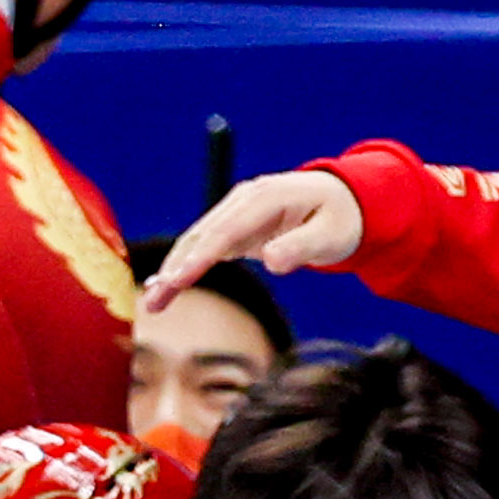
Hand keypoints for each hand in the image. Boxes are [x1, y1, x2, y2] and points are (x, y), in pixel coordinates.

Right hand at [139, 169, 361, 307]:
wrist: (345, 201)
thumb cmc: (341, 219)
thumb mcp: (330, 235)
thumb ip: (301, 247)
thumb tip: (271, 262)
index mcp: (266, 197)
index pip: (226, 231)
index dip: (200, 256)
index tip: (177, 280)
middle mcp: (245, 199)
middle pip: (202, 235)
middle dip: (175, 268)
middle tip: (153, 300)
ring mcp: (237, 211)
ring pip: (198, 241)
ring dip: (174, 269)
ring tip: (153, 301)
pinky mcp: (236, 224)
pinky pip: (206, 246)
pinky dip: (186, 265)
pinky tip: (167, 286)